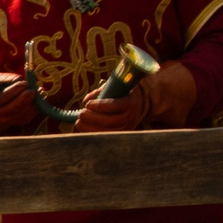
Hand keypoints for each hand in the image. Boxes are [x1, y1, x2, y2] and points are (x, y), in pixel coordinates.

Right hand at [0, 73, 42, 134]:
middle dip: (25, 98)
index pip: (3, 97)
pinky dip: (35, 107)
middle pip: (14, 107)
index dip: (15, 90)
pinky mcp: (18, 122)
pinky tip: (38, 99)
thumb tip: (19, 79)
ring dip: (32, 103)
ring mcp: (7, 121)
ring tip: (37, 92)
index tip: (24, 83)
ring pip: (23, 113)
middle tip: (33, 90)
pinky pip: (29, 116)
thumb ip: (5, 78)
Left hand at [76, 60, 198, 131]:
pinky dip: (94, 133)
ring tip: (79, 122)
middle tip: (81, 114)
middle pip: (111, 121)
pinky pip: (108, 136)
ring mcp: (128, 126)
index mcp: (131, 102)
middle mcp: (131, 116)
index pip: (115, 106)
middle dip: (93, 118)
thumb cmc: (125, 91)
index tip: (88, 104)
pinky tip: (84, 129)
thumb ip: (102, 91)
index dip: (100, 106)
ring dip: (91, 127)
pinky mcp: (123, 132)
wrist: (143, 101)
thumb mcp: (117, 86)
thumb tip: (87, 99)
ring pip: (109, 131)